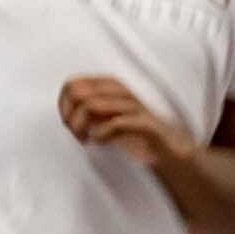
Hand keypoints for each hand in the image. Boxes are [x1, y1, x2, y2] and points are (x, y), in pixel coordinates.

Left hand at [61, 75, 189, 169]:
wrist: (170, 149)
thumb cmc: (136, 133)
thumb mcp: (107, 117)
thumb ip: (88, 110)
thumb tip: (65, 112)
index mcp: (111, 86)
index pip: (73, 84)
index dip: (63, 105)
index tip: (68, 124)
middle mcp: (121, 91)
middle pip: (79, 92)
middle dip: (70, 115)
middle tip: (76, 134)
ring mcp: (134, 106)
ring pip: (92, 105)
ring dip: (81, 126)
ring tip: (85, 140)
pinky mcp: (145, 124)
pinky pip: (116, 123)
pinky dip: (101, 134)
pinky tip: (99, 142)